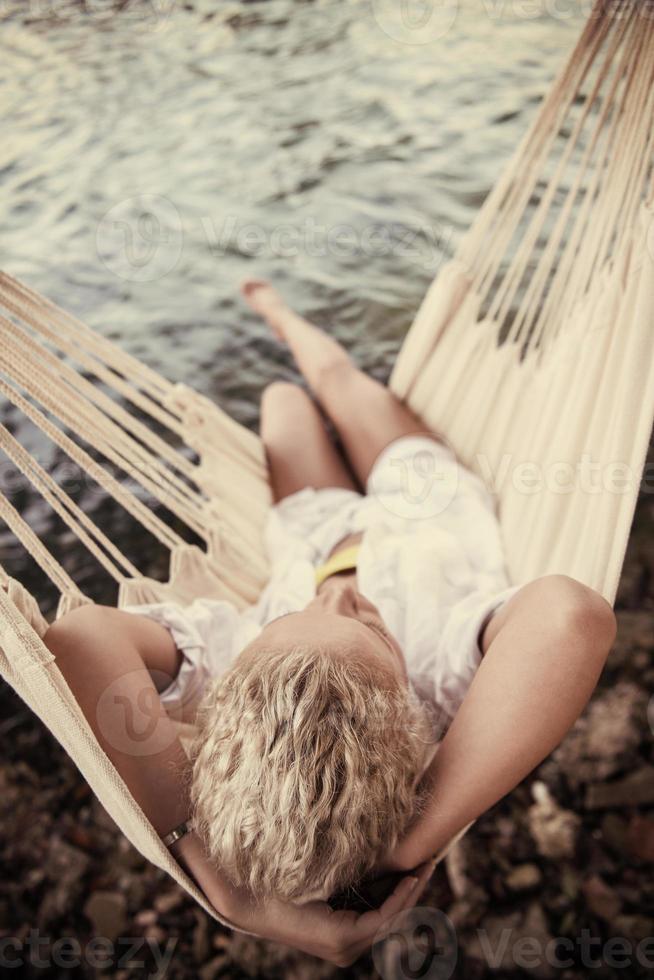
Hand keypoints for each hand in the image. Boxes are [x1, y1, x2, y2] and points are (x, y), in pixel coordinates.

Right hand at [226, 860, 436, 966]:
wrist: (251, 906)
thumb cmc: (279, 888)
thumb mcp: (311, 878)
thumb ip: (341, 874)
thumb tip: (375, 852)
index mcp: (341, 938)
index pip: (386, 918)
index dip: (405, 895)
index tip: (417, 871)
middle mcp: (345, 950)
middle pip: (390, 922)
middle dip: (411, 893)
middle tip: (429, 864)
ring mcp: (343, 949)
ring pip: (384, 922)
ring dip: (403, 896)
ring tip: (419, 868)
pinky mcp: (339, 940)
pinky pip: (372, 921)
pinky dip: (387, 900)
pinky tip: (398, 880)